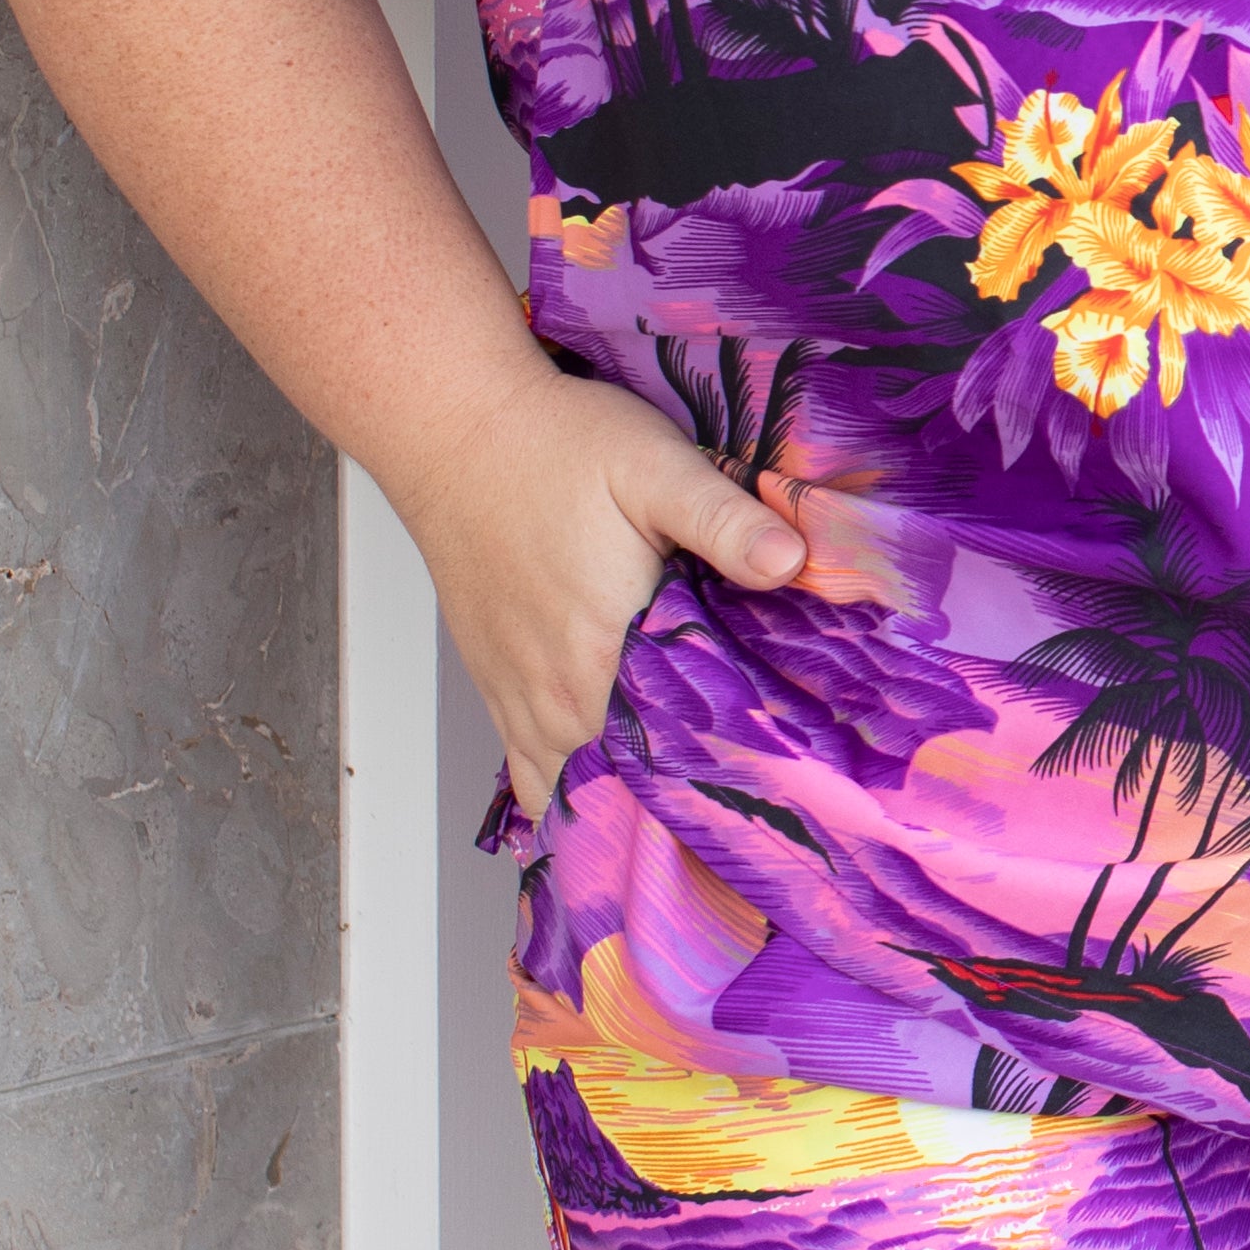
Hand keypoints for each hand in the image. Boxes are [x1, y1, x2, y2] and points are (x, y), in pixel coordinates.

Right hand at [389, 358, 807, 821]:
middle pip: (633, 786)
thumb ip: (725, 521)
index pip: (679, 754)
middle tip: (753, 804)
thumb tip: (792, 562)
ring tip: (691, 815)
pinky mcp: (497, 690)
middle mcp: (558, 694)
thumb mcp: (655, 464)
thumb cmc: (556, 447)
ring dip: (632, 802)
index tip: (784, 784)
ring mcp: (520, 699)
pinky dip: (574, 794)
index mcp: (605, 653)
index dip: (735, 772)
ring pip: (580, 792)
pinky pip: (534, 776)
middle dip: (691, 797)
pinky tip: (614, 796)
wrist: (458, 435)